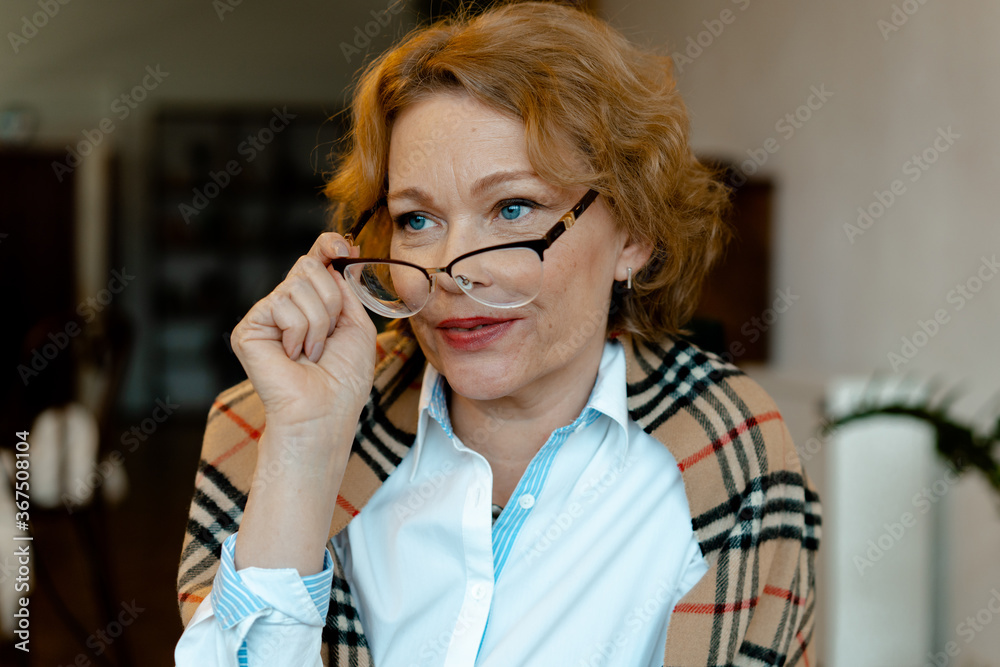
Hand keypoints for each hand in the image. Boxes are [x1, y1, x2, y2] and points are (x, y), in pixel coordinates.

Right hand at [230, 232, 377, 434]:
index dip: (327, 246)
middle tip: (329, 335)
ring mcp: (267, 315)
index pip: (315, 260)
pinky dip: (298, 332)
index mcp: (314, 303)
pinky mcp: (250, 327)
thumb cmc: (344, 379)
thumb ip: (346, 288)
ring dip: (318, 322)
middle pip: (308, 266)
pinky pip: (282, 305)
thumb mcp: (358, 326)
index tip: (343, 246)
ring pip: (297, 284)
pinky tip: (293, 355)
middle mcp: (287, 304)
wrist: (325, 410)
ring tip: (312, 352)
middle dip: (330, 300)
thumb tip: (338, 253)